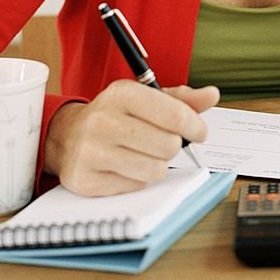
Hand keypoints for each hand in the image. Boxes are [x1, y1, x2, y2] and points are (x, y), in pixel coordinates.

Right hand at [44, 81, 219, 196]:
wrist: (67, 135)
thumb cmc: (116, 114)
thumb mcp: (146, 98)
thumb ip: (182, 98)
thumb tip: (212, 95)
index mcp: (121, 94)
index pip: (175, 115)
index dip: (195, 126)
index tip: (199, 132)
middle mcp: (103, 121)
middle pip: (168, 145)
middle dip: (173, 145)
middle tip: (162, 141)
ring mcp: (91, 152)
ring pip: (155, 170)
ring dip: (157, 164)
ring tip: (143, 153)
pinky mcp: (86, 180)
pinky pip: (135, 186)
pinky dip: (137, 178)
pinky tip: (124, 165)